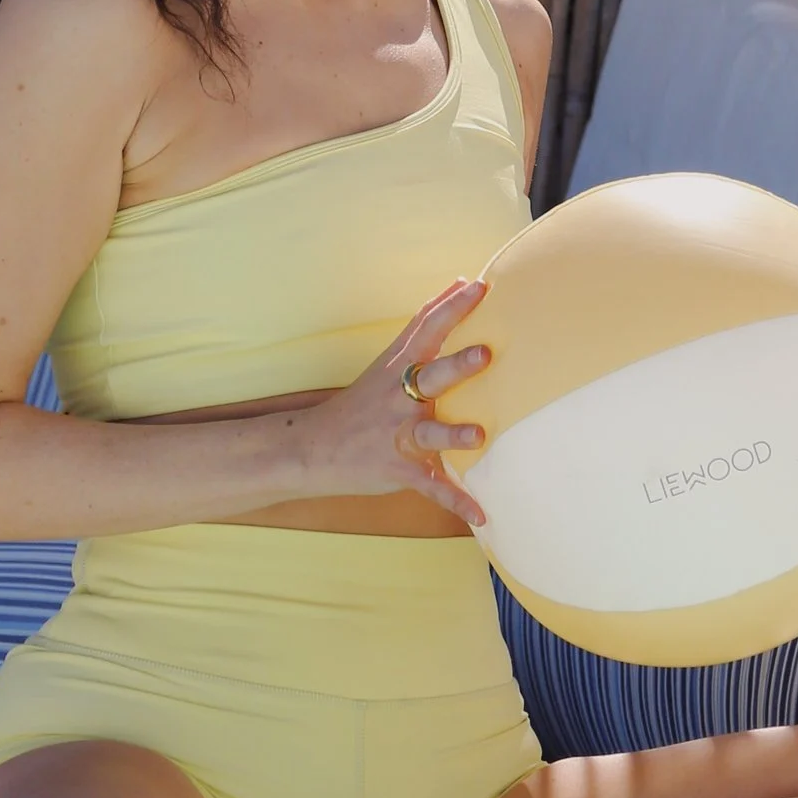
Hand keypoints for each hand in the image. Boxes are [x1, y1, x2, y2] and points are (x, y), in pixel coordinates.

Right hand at [295, 278, 492, 529]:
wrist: (312, 449)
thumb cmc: (363, 402)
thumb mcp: (390, 360)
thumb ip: (426, 325)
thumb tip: (461, 282)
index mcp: (398, 369)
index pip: (426, 330)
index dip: (452, 308)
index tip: (479, 286)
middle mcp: (398, 398)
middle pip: (429, 378)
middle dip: (456, 368)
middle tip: (485, 355)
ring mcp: (397, 435)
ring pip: (428, 432)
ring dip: (452, 434)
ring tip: (477, 435)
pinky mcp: (397, 469)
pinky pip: (431, 487)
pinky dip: (456, 501)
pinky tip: (482, 515)